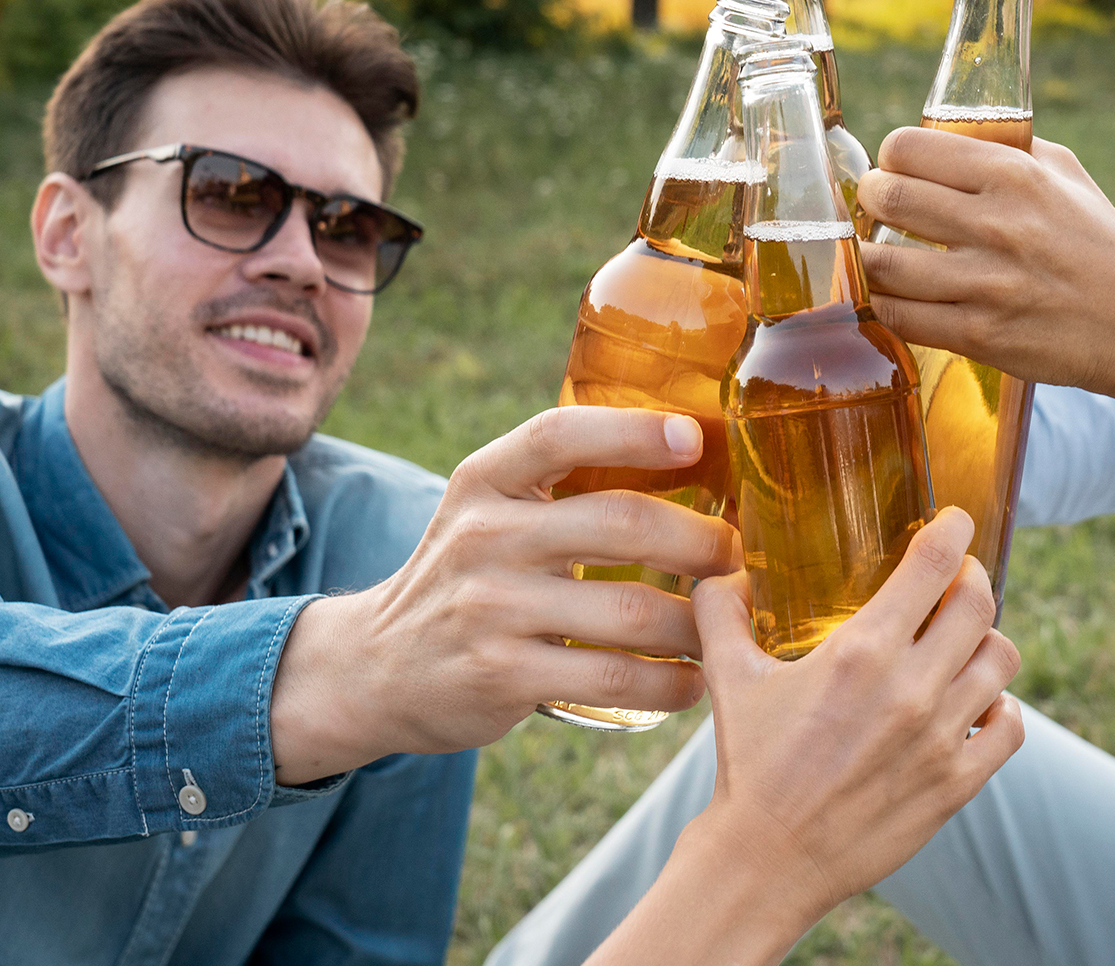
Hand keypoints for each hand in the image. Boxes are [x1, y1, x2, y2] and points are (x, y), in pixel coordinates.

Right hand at [271, 407, 741, 782]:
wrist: (376, 666)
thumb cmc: (468, 577)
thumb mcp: (490, 511)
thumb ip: (562, 484)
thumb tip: (690, 453)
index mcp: (484, 481)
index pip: (559, 434)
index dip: (632, 431)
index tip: (694, 439)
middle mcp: (483, 536)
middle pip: (618, 523)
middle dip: (699, 541)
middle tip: (737, 556)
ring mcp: (490, 609)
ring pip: (630, 610)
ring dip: (698, 623)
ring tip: (729, 625)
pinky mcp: (502, 676)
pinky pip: (614, 678)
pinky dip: (670, 683)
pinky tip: (693, 681)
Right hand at [601, 508, 1022, 961]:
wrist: (767, 859)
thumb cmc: (748, 764)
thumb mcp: (728, 677)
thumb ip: (722, 611)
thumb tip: (718, 569)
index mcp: (860, 652)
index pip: (933, 564)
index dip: (953, 531)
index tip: (955, 522)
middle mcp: (910, 688)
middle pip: (979, 603)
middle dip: (972, 579)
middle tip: (957, 579)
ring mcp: (940, 738)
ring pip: (1001, 660)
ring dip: (986, 641)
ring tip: (962, 644)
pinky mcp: (957, 784)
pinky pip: (1010, 727)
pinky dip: (1000, 707)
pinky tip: (974, 705)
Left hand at [857, 126, 1114, 396]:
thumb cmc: (1102, 246)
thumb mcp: (1067, 176)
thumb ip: (1008, 151)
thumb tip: (948, 137)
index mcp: (1014, 175)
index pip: (908, 147)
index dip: (890, 157)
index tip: (893, 169)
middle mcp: (996, 225)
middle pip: (887, 196)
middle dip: (870, 201)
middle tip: (877, 209)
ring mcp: (985, 284)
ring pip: (881, 264)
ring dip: (869, 259)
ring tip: (879, 256)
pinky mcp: (979, 335)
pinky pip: (900, 317)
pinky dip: (884, 305)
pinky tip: (892, 297)